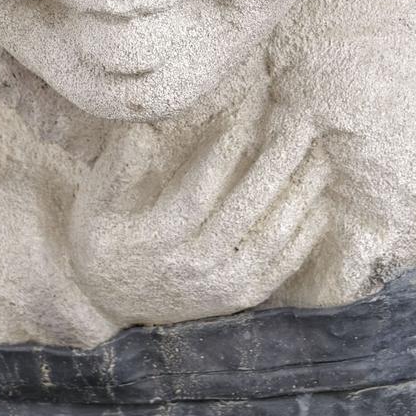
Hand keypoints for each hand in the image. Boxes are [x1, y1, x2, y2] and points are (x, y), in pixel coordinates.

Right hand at [67, 115, 332, 327]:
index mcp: (157, 239)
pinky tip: (319, 201)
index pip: (199, 191)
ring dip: (301, 192)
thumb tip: (144, 126)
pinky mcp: (241, 297)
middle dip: (279, 161)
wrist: (111, 304)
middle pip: (247, 209)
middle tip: (301, 122)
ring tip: (319, 154)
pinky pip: (284, 265)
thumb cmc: (106, 239)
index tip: (249, 111)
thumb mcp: (95, 203)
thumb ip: (119, 166)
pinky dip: (307, 234)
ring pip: (272, 236)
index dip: (226, 151)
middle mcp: (195, 266)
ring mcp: (223, 286)